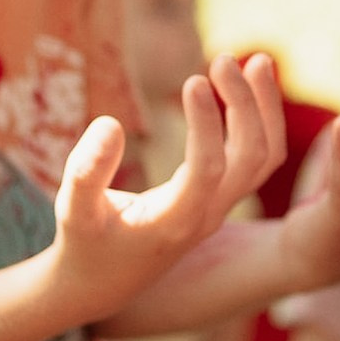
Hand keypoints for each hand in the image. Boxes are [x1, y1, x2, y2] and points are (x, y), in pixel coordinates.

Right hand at [49, 54, 287, 325]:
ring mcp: (220, 207)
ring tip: (258, 60)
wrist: (102, 282)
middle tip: (224, 58)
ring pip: (264, 157)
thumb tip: (111, 124)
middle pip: (251, 159)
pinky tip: (246, 85)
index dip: (206, 124)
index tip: (193, 79)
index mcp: (175, 221)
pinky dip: (261, 120)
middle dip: (246, 105)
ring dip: (266, 109)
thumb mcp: (73, 210)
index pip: (207, 170)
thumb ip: (86, 171)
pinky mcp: (220, 197)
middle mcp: (208, 215)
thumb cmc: (85, 242)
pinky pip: (257, 158)